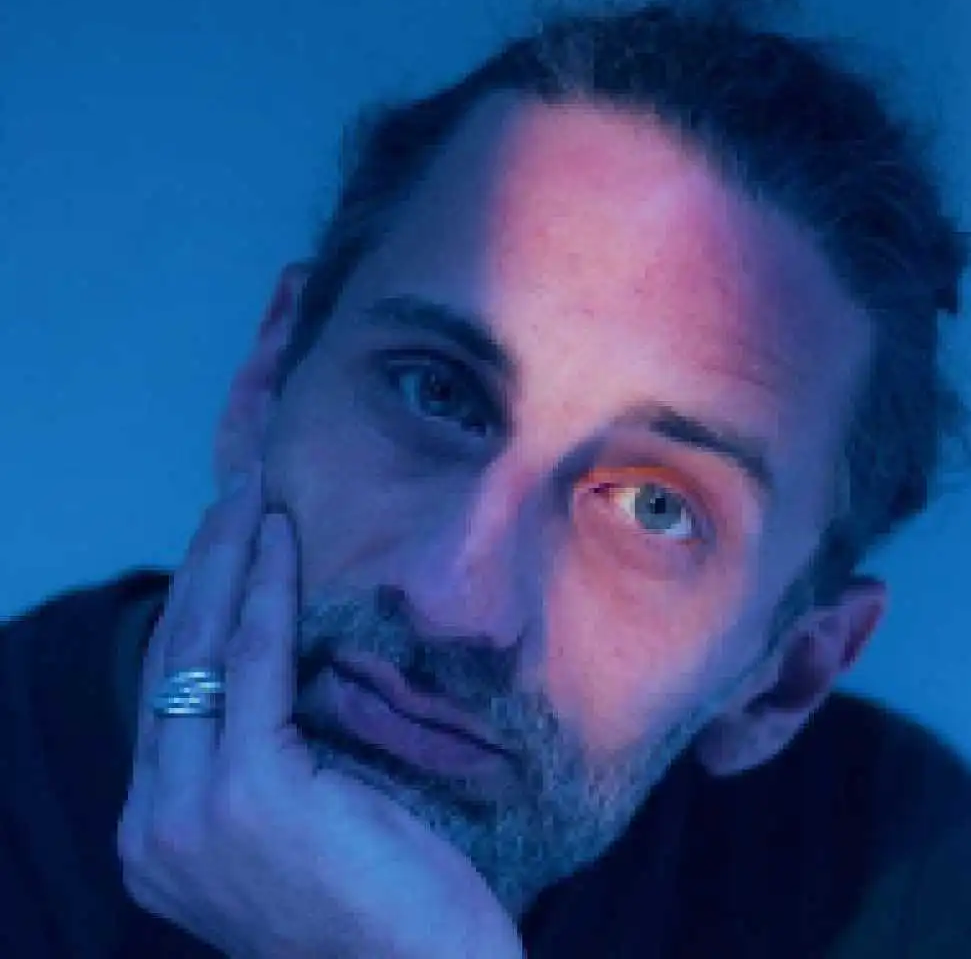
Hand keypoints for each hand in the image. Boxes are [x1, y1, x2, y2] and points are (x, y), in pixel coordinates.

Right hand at [115, 462, 524, 958]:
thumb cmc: (384, 909)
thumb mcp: (302, 827)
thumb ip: (267, 760)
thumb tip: (284, 665)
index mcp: (161, 835)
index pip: (172, 692)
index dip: (195, 607)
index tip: (225, 543)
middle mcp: (153, 827)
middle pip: (174, 659)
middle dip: (202, 566)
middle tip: (234, 494)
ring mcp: (190, 814)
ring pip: (202, 648)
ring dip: (229, 557)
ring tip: (252, 495)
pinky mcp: (246, 795)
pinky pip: (255, 663)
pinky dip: (268, 592)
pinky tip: (282, 540)